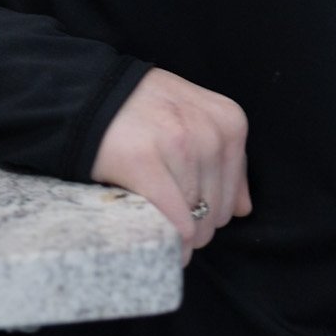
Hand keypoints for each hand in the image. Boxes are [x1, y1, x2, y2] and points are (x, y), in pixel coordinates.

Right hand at [90, 66, 252, 265]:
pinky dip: (169, 241)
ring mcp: (180, 147)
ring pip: (197, 223)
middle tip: (165, 214)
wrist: (92, 93)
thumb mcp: (196, 117)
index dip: (210, 208)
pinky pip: (174, 223)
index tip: (184, 204)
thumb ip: (226, 159)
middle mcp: (211, 133)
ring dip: (178, 234)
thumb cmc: (145, 109)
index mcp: (228, 121)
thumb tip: (244, 209)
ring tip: (156, 219)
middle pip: (218, 213)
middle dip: (194, 224)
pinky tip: (159, 241)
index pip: (235, 193)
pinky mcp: (146, 163)